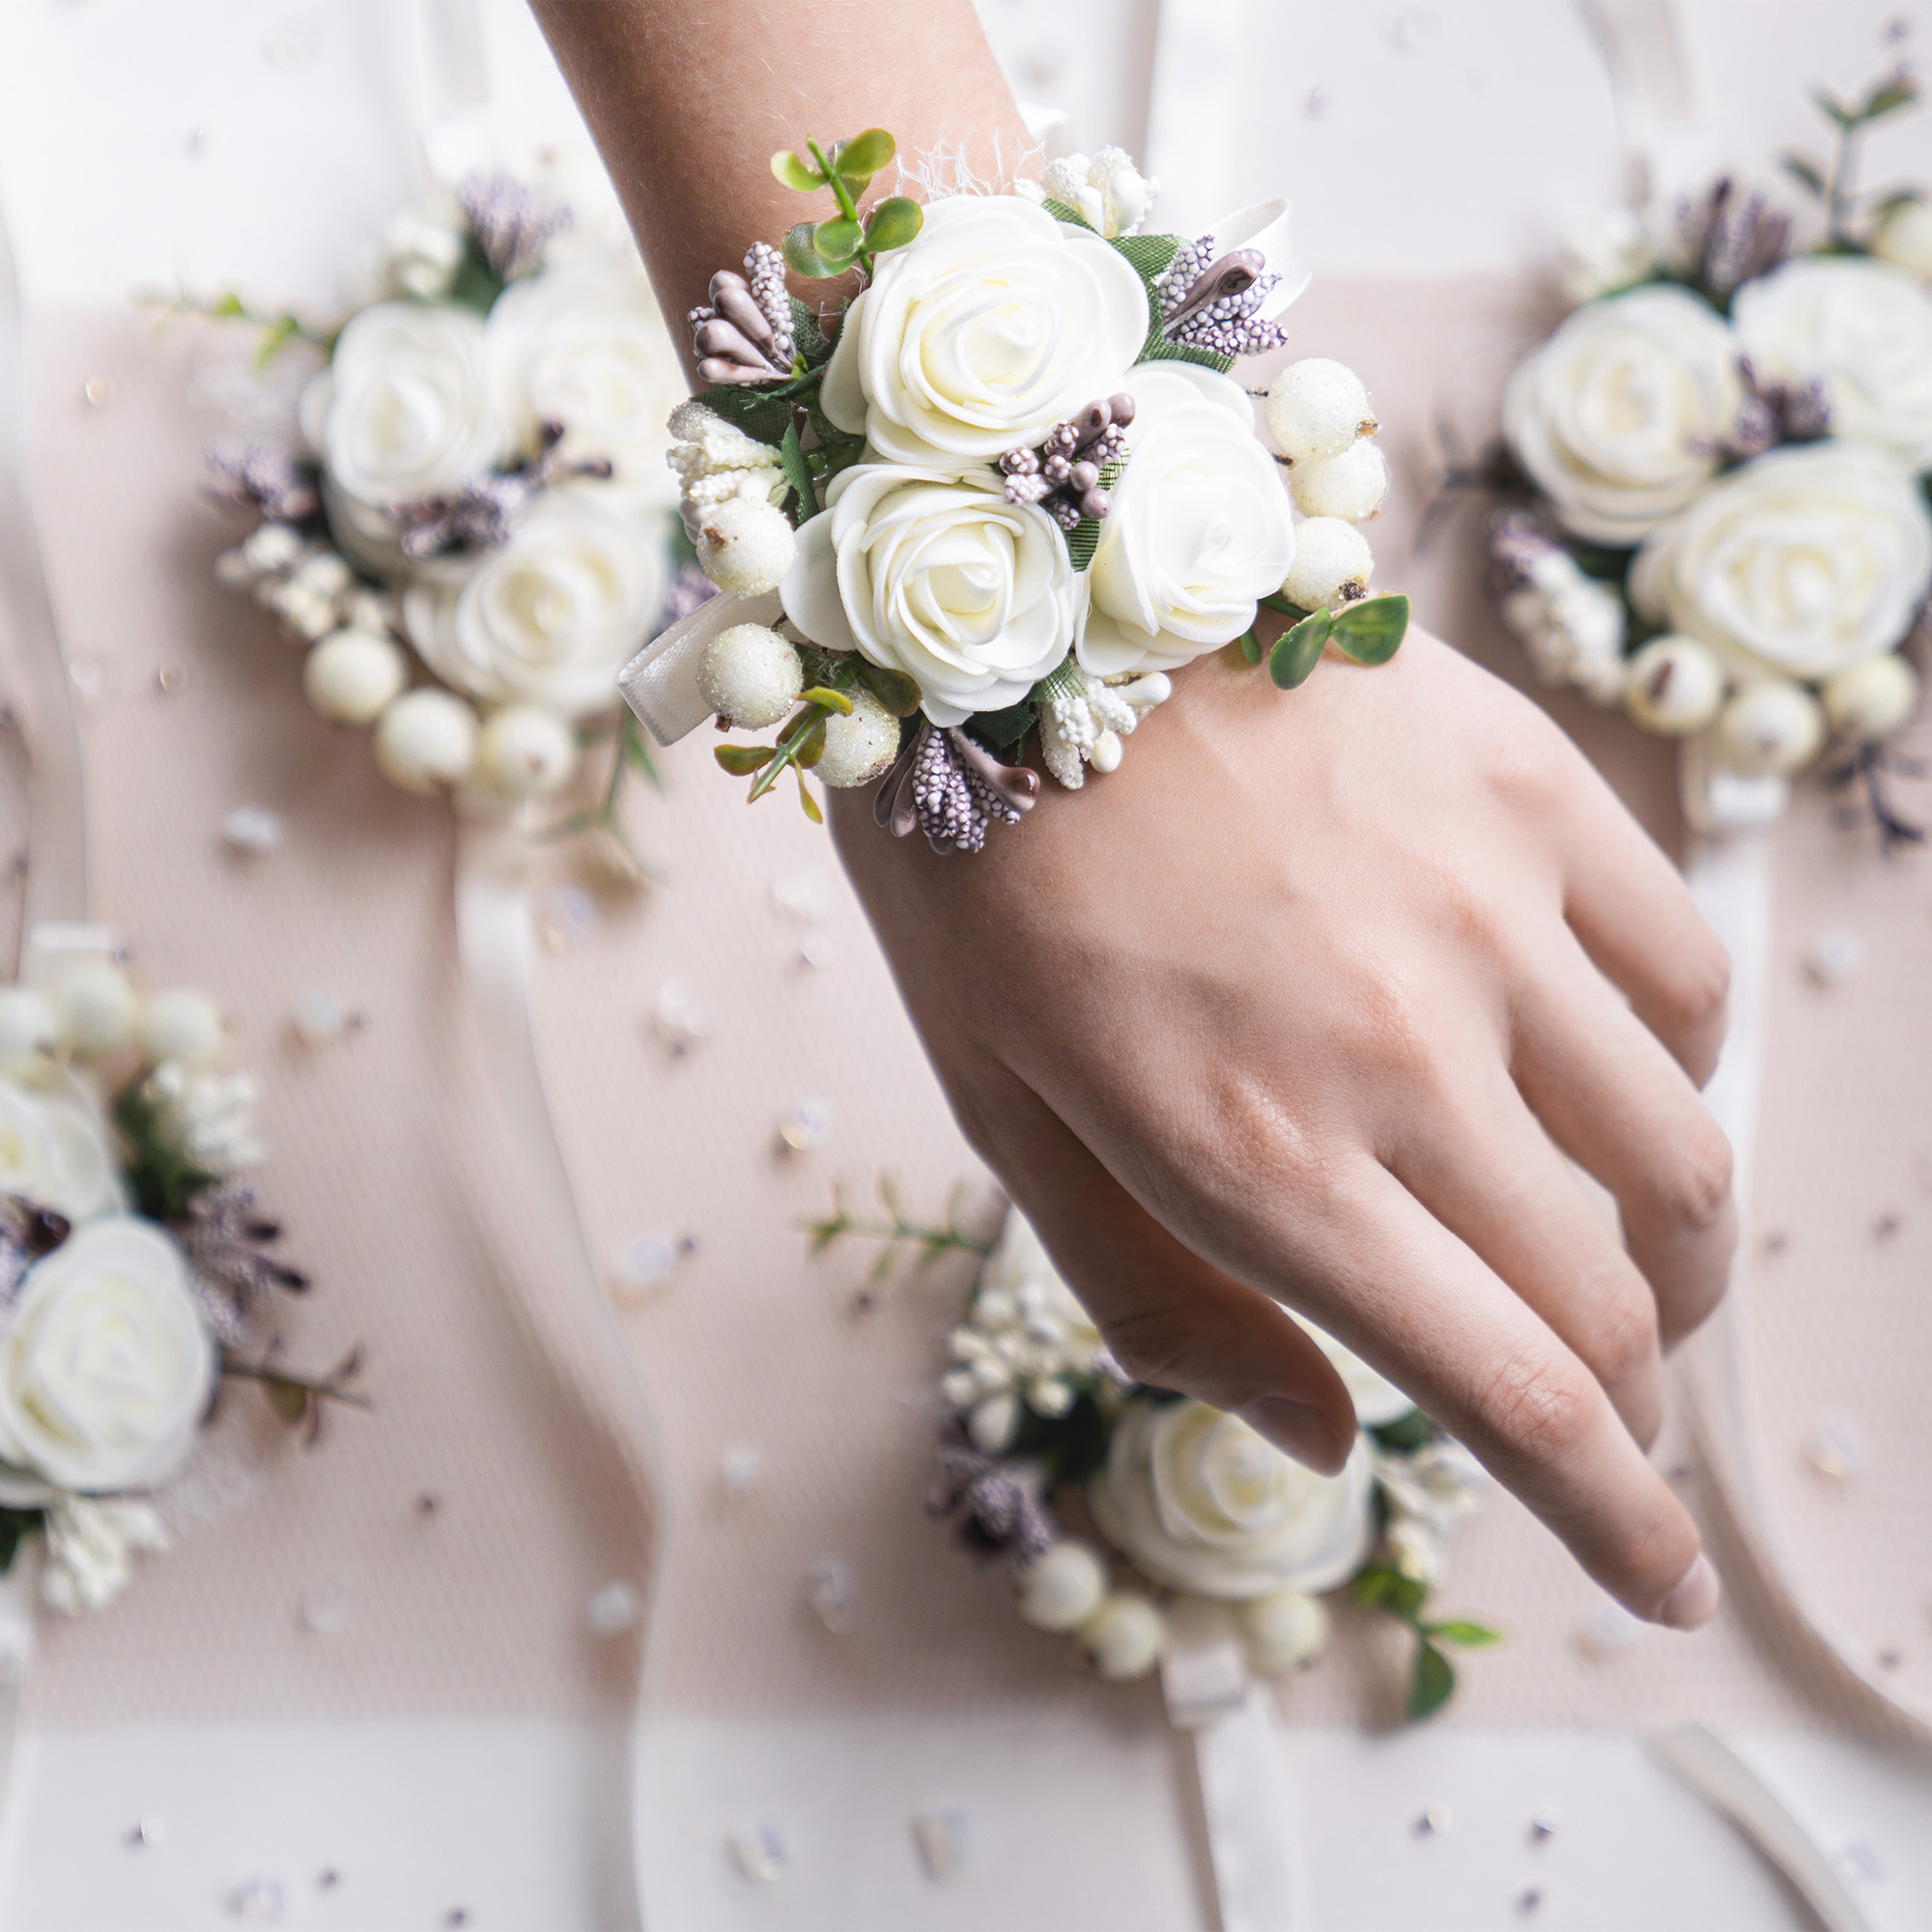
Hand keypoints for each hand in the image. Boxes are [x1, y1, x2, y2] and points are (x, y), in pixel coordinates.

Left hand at [832, 630, 1733, 1628]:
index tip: (1662, 1581)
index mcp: (1255, 1160)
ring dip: (1675, 1253)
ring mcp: (1484, 909)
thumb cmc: (984, 889)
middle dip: (1628, 1399)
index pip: (1515, 1394)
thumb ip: (1165, 1305)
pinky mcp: (1526, 788)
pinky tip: (1601, 1074)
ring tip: (1628, 1262)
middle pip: (1615, 1298)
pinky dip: (1669, 1069)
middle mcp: (1398, 1052)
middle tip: (1602, 1407)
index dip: (1616, 1521)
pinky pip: (1679, 973)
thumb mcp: (1009, 1128)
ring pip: (1681, 1151)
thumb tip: (1327, 1435)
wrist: (1004, 616)